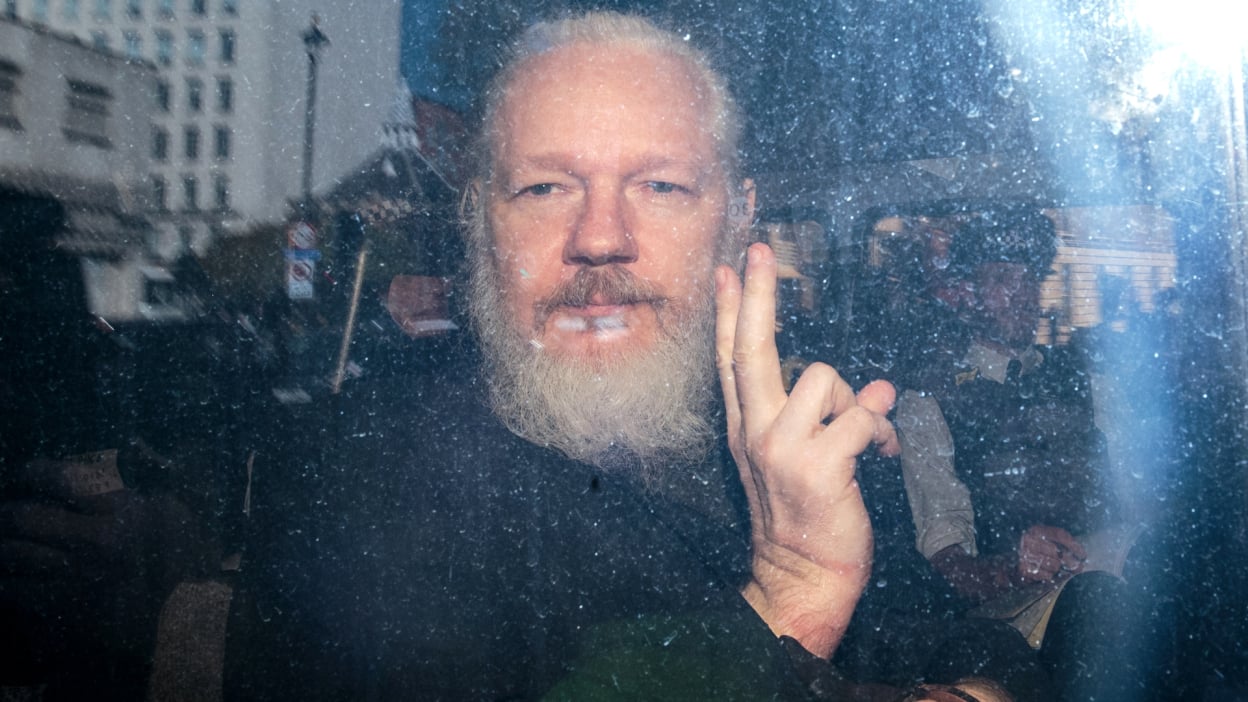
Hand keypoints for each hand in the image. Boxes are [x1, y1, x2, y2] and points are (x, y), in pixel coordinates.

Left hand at [0, 455, 215, 663]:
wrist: (184, 619)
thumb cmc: (183, 560)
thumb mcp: (178, 510)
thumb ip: (162, 475)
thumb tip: (148, 445)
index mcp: (123, 511)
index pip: (62, 478)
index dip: (35, 472)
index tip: (28, 474)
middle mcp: (95, 540)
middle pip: (25, 516)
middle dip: (9, 511)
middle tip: (9, 510)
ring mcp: (76, 576)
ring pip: (12, 553)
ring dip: (4, 546)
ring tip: (7, 540)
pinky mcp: (63, 608)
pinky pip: (14, 589)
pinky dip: (6, 579)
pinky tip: (11, 574)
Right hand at [715, 243, 898, 657]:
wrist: (802, 576)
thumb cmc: (801, 517)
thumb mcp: (786, 462)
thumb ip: (810, 418)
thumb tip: (863, 385)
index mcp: (745, 428)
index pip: (731, 358)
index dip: (732, 310)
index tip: (731, 268)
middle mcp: (755, 432)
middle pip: (751, 349)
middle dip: (756, 295)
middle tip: (760, 252)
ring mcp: (782, 449)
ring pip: (822, 376)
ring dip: (856, 400)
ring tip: (865, 434)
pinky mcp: (818, 466)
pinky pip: (860, 416)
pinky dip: (881, 428)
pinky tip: (884, 450)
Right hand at [1017, 525, 1085, 582]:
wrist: (1016, 564)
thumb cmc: (1039, 551)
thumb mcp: (1050, 541)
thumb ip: (1064, 543)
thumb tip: (1082, 555)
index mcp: (1036, 530)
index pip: (1060, 535)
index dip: (1074, 545)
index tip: (1083, 555)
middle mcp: (1028, 540)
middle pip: (1058, 552)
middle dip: (1070, 561)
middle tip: (1079, 567)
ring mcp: (1024, 555)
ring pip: (1054, 565)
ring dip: (1059, 569)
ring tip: (1058, 569)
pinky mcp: (1024, 570)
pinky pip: (1047, 576)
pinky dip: (1050, 576)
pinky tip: (1048, 573)